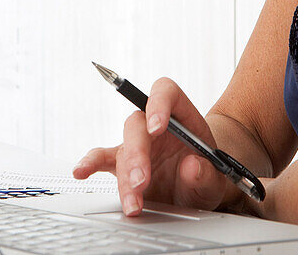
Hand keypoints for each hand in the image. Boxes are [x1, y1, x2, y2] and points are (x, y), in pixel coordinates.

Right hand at [72, 77, 224, 215]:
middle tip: (142, 181)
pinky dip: (90, 164)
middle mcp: (154, 125)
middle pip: (138, 126)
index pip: (166, 93)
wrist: (199, 189)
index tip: (157, 127)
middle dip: (137, 155)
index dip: (159, 104)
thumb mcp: (216, 179)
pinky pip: (102, 159)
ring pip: (123, 151)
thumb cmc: (209, 174)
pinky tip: (81, 171)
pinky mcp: (123, 164)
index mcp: (181, 114)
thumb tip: (192, 167)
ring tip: (133, 204)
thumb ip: (206, 173)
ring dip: (125, 178)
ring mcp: (137, 144)